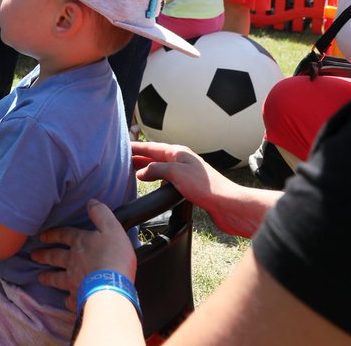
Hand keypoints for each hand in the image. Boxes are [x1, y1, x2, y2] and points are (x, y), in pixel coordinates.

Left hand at [33, 200, 136, 311]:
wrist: (111, 287)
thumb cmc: (114, 256)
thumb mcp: (112, 228)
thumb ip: (101, 214)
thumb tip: (91, 202)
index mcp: (80, 243)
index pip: (63, 235)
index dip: (53, 234)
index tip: (42, 236)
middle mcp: (72, 261)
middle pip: (54, 257)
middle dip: (43, 255)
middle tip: (33, 256)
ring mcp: (72, 280)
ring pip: (56, 278)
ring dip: (48, 277)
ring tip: (40, 277)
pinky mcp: (76, 297)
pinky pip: (69, 299)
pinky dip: (66, 299)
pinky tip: (65, 300)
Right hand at [132, 141, 259, 235]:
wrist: (227, 204)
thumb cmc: (205, 186)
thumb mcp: (176, 173)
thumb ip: (156, 170)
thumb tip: (141, 172)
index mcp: (179, 153)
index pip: (152, 147)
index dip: (137, 147)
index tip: (123, 147)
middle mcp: (182, 161)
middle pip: (156, 156)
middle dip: (140, 157)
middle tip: (123, 159)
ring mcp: (186, 174)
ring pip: (162, 168)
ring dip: (148, 168)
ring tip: (133, 171)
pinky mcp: (190, 187)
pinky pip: (168, 180)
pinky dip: (157, 180)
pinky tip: (153, 186)